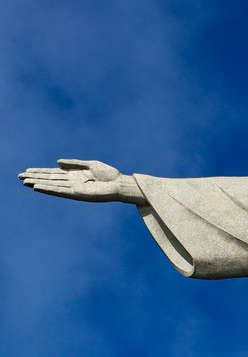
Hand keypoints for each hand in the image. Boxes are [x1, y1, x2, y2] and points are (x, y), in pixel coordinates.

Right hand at [19, 159, 143, 202]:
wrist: (120, 184)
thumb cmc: (109, 174)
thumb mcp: (90, 164)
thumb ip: (74, 163)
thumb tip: (57, 162)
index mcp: (74, 174)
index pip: (53, 173)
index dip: (40, 172)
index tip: (27, 170)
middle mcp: (71, 182)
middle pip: (49, 179)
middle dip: (35, 177)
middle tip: (19, 176)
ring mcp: (73, 189)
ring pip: (51, 185)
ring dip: (38, 183)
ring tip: (25, 182)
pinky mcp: (77, 194)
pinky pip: (60, 191)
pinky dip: (49, 189)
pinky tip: (38, 187)